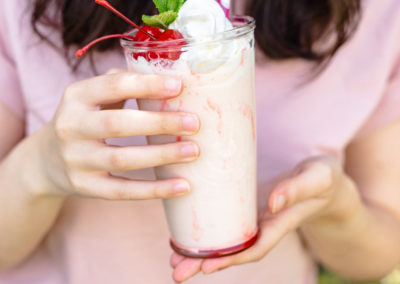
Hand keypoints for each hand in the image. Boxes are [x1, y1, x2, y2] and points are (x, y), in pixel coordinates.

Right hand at [36, 70, 199, 199]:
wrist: (48, 160)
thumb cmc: (87, 120)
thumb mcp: (94, 97)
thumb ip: (123, 83)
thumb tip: (170, 80)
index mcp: (76, 96)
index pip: (112, 86)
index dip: (146, 85)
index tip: (178, 87)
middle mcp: (71, 127)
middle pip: (118, 123)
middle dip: (159, 122)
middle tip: (194, 123)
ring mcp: (75, 160)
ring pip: (122, 159)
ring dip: (162, 155)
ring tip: (193, 151)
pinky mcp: (85, 186)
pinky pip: (123, 191)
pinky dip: (155, 190)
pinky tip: (182, 186)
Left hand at [170, 156, 358, 281]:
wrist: (323, 180)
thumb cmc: (323, 178)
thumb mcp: (316, 178)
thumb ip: (297, 189)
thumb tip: (272, 203)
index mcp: (279, 223)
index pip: (254, 248)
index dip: (230, 259)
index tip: (206, 267)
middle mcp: (264, 226)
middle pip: (233, 251)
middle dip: (205, 263)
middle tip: (176, 272)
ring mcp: (254, 218)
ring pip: (226, 240)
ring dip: (201, 251)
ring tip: (174, 259)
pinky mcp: (247, 206)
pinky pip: (226, 223)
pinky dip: (208, 231)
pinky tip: (188, 232)